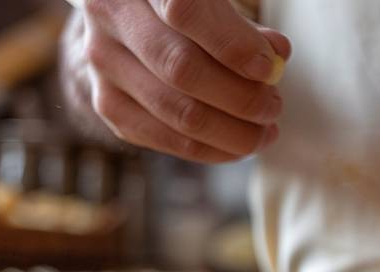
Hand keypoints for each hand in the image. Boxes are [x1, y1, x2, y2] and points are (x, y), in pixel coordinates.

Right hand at [68, 0, 288, 161]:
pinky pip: (164, 138)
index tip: (269, 68)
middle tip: (273, 106)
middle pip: (181, 69)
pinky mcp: (107, 103)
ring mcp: (104, 63)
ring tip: (264, 130)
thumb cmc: (184, 3)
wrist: (130, 16)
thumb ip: (238, 21)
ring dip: (231, 131)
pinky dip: (210, 149)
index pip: (184, 9)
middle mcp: (110, 16)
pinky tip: (238, 146)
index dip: (231, 44)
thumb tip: (276, 55)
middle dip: (240, 97)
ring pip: (175, 112)